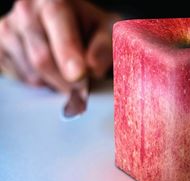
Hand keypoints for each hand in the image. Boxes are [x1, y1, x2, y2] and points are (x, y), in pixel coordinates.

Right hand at [0, 0, 119, 92]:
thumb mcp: (107, 32)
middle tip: (83, 90)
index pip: (57, 21)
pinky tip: (51, 73)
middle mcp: (26, 9)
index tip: (80, 75)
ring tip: (67, 73)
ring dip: (54, 83)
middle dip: (66, 80)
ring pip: (31, 73)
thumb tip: (92, 67)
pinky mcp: (1, 48)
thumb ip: (104, 47)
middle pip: (42, 57)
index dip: (68, 51)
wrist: (71, 28)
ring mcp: (9, 28)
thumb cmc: (90, 29)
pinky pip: (20, 79)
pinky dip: (40, 84)